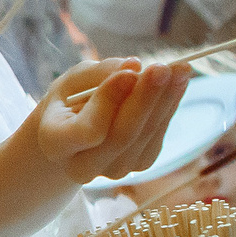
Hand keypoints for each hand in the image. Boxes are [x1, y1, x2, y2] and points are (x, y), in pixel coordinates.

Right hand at [36, 59, 187, 183]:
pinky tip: (178, 82)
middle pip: (122, 136)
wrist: (73, 134)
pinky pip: (158, 135)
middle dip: (145, 98)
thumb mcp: (73, 81)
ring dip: (166, 99)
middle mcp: (82, 166)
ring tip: (180, 68)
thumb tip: (135, 66)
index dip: (110, 101)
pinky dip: (170, 106)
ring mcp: (113, 170)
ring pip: (145, 135)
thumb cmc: (69, 102)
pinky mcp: (139, 164)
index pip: (88, 130)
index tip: (129, 72)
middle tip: (162, 67)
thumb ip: (100, 73)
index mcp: (55, 143)